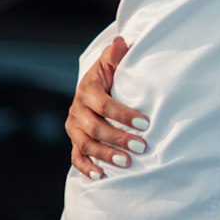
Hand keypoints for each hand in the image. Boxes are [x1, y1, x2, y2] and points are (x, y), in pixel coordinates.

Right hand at [65, 37, 149, 179]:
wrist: (93, 86)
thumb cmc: (110, 74)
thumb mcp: (112, 62)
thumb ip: (116, 55)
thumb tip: (120, 43)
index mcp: (87, 90)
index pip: (104, 105)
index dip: (123, 115)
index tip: (145, 124)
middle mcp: (77, 110)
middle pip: (95, 128)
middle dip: (118, 138)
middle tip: (141, 147)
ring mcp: (74, 127)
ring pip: (85, 145)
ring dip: (105, 155)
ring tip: (127, 163)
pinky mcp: (74, 140)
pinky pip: (76, 157)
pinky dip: (86, 168)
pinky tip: (101, 176)